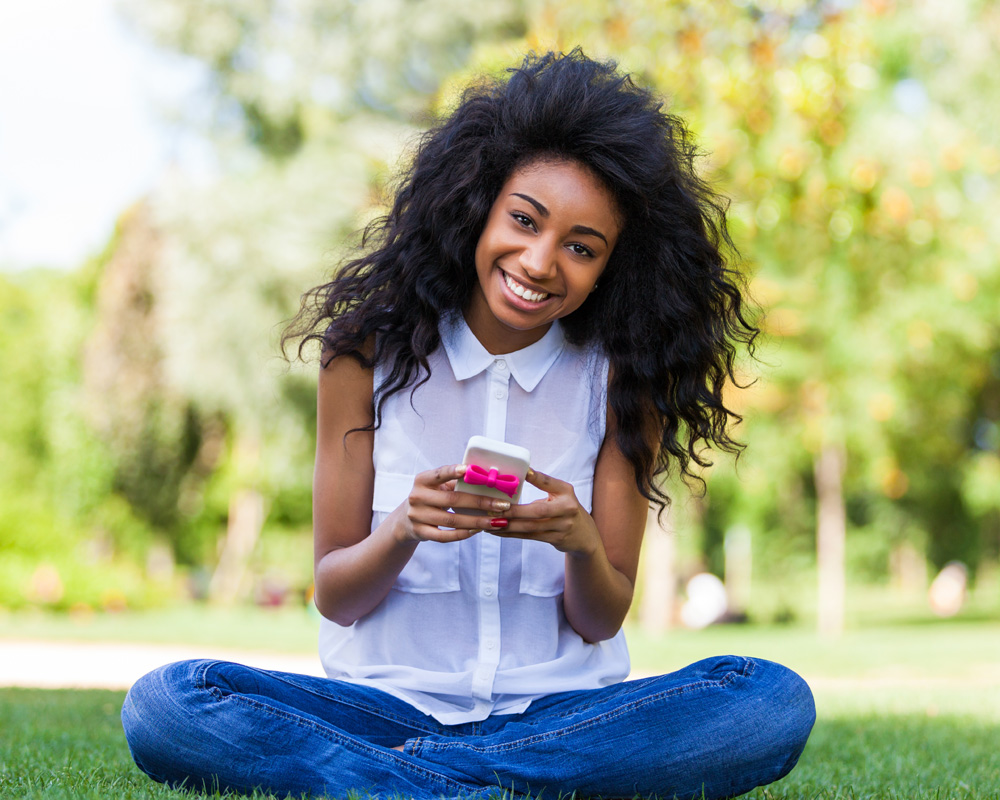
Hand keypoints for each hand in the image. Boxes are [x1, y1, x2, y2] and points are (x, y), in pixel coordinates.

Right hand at [395, 464, 514, 543]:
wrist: (405, 520)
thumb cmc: (430, 498)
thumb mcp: (436, 486)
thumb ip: (454, 482)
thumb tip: (486, 477)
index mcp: (422, 480)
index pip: (438, 474)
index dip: (452, 471)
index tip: (469, 469)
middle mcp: (417, 496)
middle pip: (452, 500)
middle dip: (480, 503)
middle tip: (502, 505)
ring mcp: (417, 516)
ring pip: (451, 520)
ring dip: (477, 521)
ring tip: (496, 521)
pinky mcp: (420, 532)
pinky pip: (444, 536)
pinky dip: (462, 534)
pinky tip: (478, 531)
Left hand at [489, 468, 602, 557]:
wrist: (584, 536)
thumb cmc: (565, 509)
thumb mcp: (560, 494)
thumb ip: (543, 485)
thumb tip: (516, 475)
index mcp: (566, 492)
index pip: (549, 482)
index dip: (536, 477)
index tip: (523, 472)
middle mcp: (567, 508)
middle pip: (537, 511)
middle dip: (513, 511)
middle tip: (492, 509)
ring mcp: (562, 526)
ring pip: (530, 527)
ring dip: (508, 525)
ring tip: (489, 522)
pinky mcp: (556, 539)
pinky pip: (529, 537)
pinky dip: (511, 534)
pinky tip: (497, 531)